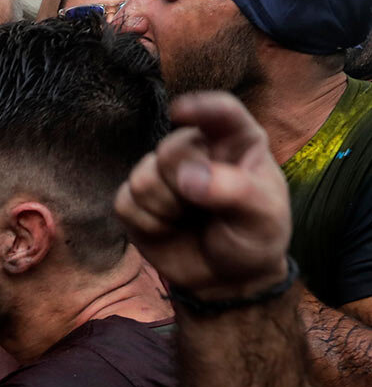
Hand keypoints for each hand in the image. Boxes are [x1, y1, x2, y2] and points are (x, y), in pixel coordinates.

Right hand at [115, 92, 291, 298]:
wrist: (228, 278)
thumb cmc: (253, 238)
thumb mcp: (262, 216)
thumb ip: (232, 190)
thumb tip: (187, 178)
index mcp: (237, 142)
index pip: (221, 112)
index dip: (200, 107)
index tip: (179, 113)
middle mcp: (197, 151)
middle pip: (170, 149)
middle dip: (181, 185)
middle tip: (202, 207)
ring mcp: (163, 174)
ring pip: (142, 176)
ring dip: (163, 208)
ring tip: (186, 220)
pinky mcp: (137, 200)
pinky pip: (124, 202)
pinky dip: (145, 223)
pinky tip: (166, 229)